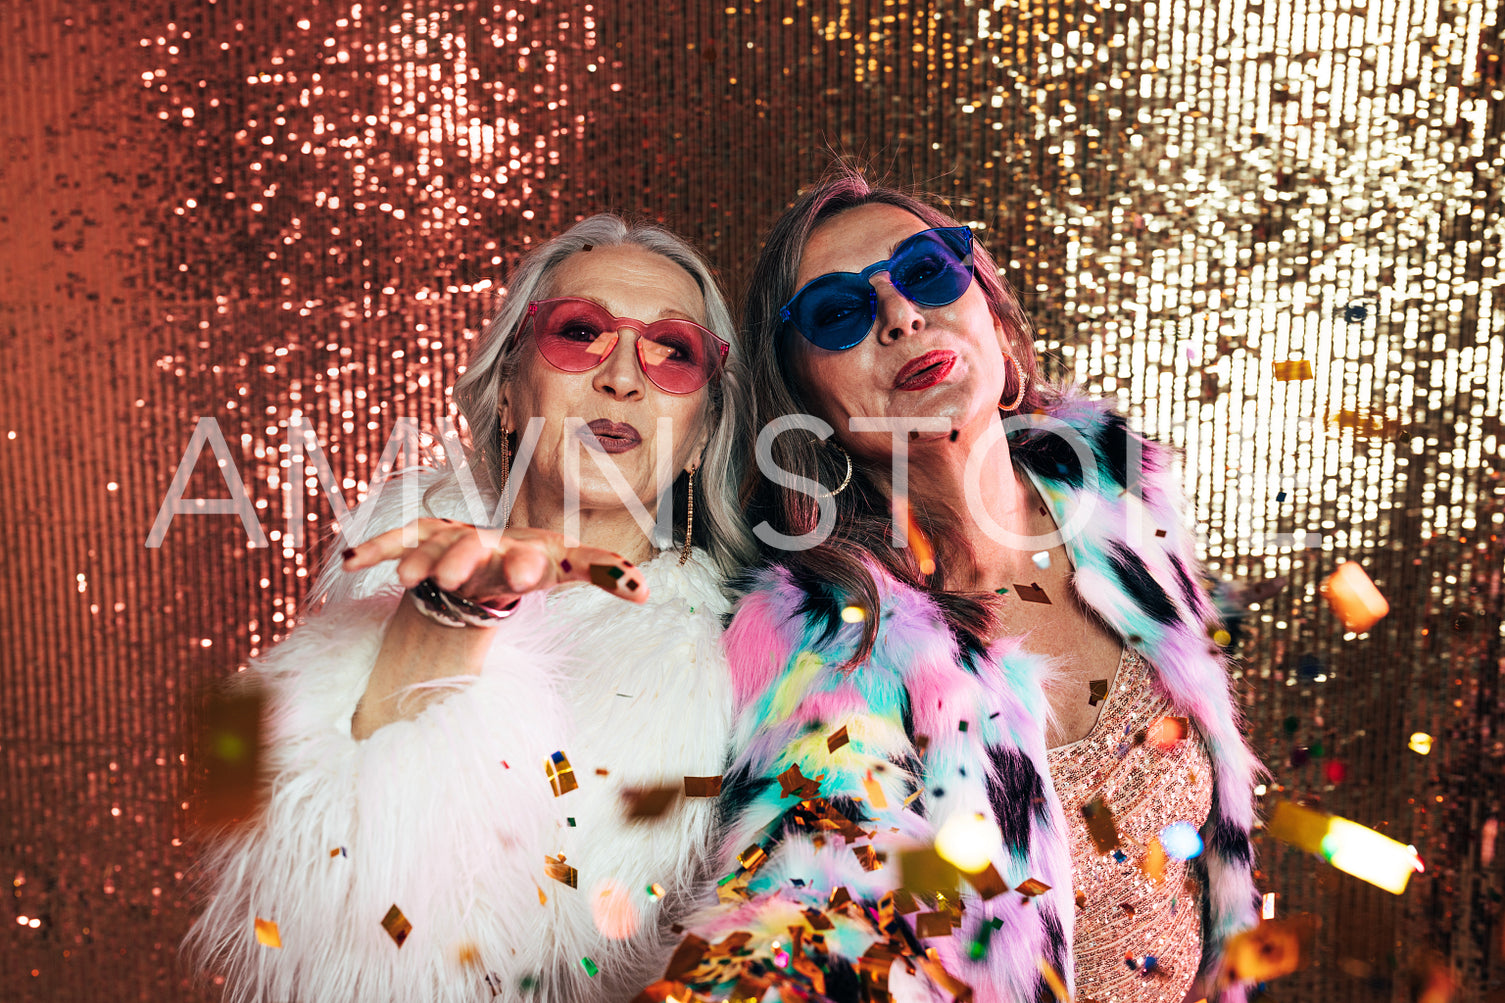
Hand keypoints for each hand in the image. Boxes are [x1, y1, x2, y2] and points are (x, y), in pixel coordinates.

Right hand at [340, 519, 648, 604]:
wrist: (489, 552)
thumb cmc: (531, 562)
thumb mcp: (566, 568)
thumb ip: (605, 573)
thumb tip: (649, 590)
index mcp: (529, 552)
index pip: (536, 556)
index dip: (528, 565)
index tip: (528, 577)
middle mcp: (490, 542)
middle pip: (478, 550)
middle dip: (468, 561)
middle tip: (455, 578)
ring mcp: (454, 539)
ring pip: (436, 548)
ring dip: (420, 562)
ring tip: (405, 580)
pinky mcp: (422, 539)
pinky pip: (398, 539)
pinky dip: (376, 548)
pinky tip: (347, 563)